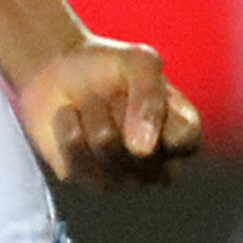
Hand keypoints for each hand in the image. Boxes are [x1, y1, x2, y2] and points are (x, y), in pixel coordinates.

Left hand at [16, 37, 202, 188]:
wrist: (59, 71)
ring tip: (92, 105)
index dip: (152, 109)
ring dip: (91, 112)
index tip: (136, 85)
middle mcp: (162, 165)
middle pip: (138, 143)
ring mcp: (127, 179)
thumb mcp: (138, 60)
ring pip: (105, 145)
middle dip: (116, 104)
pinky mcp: (90, 181)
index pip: (182, 137)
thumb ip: (151, 94)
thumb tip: (143, 150)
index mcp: (184, 134)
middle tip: (112, 93)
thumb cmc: (107, 67)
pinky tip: (73, 118)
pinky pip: (76, 154)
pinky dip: (68, 124)